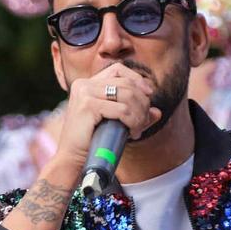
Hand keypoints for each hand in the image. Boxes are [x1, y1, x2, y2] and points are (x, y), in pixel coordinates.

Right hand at [50, 62, 160, 177]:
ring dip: (139, 114)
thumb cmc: (91, 142)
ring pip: (127, 96)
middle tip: (143, 122)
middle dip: (142, 103)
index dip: (137, 78)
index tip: (149, 94)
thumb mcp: (115, 123)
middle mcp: (84, 84)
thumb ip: (134, 115)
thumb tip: (158, 112)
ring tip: (137, 129)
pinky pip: (122, 109)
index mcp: (87, 84)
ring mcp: (85, 93)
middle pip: (126, 84)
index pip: (118, 69)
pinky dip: (133, 121)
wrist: (72, 159)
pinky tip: (132, 132)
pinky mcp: (88, 105)